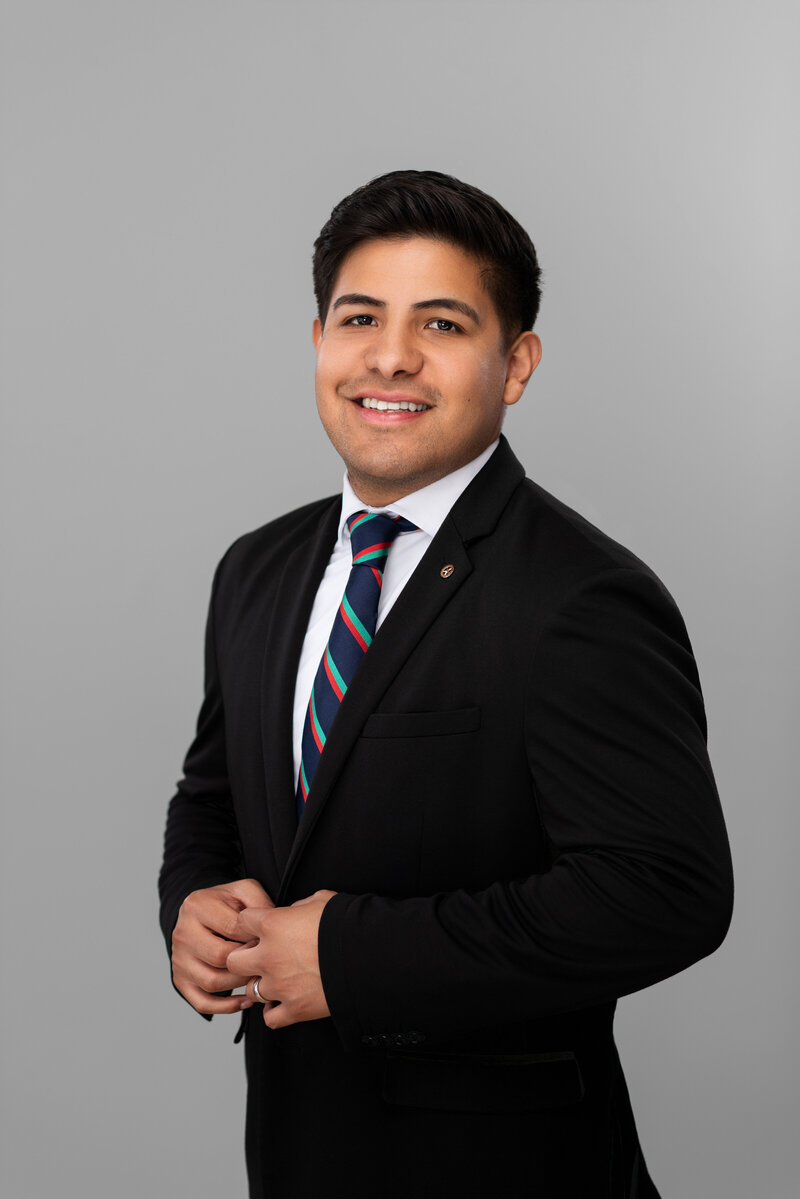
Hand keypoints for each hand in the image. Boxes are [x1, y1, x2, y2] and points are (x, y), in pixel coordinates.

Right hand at [171, 878, 272, 1014]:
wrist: (200, 913)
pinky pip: (201, 1002)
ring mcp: (179, 959)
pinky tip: (245, 1001)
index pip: (232, 928)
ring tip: (257, 978)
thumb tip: (270, 926)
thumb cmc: (226, 904)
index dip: (255, 937)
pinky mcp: (180, 979)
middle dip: (248, 962)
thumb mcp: (242, 891)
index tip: (270, 941)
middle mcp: (183, 933)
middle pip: (220, 958)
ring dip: (239, 984)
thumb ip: (258, 902)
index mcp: (197, 906)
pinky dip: (225, 1007)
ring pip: (211, 982)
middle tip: (265, 962)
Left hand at [226, 890, 336, 1028]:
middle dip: (244, 958)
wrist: (370, 957)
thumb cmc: (347, 924)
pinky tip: (284, 1003)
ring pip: (250, 991)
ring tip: (278, 980)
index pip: (241, 922)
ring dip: (261, 985)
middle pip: (233, 961)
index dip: (251, 923)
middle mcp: (269, 956)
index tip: (261, 927)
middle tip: (261, 956)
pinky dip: (274, 1012)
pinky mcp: (295, 1009)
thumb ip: (299, 906)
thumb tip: (293, 913)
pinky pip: (270, 1018)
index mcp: (273, 925)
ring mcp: (280, 986)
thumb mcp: (323, 901)